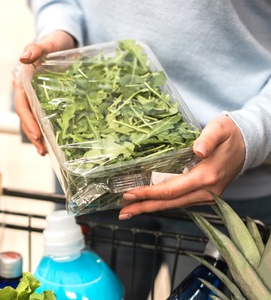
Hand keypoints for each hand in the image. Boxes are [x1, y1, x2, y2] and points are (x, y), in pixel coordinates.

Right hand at [13, 31, 75, 154]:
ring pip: (33, 120)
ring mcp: (35, 97)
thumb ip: (36, 48)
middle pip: (26, 117)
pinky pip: (43, 118)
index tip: (37, 133)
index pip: (22, 104)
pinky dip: (46, 131)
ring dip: (37, 137)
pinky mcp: (45, 100)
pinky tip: (51, 143)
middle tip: (42, 150)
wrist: (64, 42)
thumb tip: (23, 57)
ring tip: (43, 152)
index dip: (28, 120)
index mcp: (23, 80)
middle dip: (33, 134)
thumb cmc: (55, 42)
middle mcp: (26, 91)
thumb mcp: (49, 43)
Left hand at [118, 115, 245, 219]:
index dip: (149, 193)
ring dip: (151, 207)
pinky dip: (162, 203)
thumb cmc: (230, 134)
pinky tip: (148, 202)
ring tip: (129, 210)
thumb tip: (197, 150)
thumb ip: (208, 138)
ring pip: (173, 205)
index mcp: (206, 177)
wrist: (249, 144)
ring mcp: (206, 195)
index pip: (171, 190)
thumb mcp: (219, 129)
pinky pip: (179, 201)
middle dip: (144, 207)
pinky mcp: (204, 194)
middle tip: (122, 212)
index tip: (130, 194)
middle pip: (169, 203)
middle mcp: (206, 191)